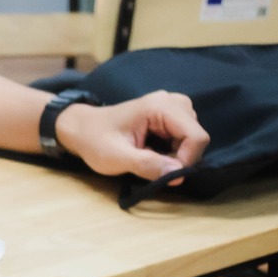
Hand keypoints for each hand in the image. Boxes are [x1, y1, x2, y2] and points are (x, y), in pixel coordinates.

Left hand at [55, 90, 207, 180]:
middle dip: (181, 156)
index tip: (166, 172)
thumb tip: (177, 175)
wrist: (80, 129)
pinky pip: (185, 136)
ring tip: (150, 156)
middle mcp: (170, 101)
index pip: (197, 136)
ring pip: (193, 137)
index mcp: (160, 106)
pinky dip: (174, 149)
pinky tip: (153, 151)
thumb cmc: (94, 140)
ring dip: (177, 154)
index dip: (187, 159)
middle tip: (154, 165)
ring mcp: (171, 106)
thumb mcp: (116, 157)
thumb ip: (146, 165)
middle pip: (197, 136)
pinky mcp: (169, 115)